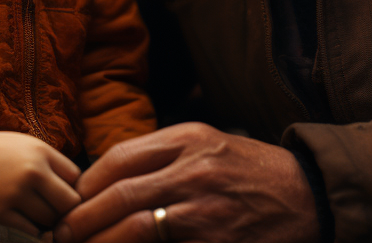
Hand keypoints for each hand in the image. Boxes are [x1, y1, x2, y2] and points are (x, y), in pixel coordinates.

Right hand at [0, 125, 81, 235]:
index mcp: (41, 152)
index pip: (77, 178)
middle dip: (66, 210)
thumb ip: (51, 161)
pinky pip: (29, 230)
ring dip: (48, 222)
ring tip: (39, 216)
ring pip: (50, 219)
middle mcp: (32, 171)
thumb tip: (78, 186)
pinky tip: (28, 225)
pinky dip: (32, 231)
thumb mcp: (26, 144)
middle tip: (57, 212)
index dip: (74, 188)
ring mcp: (15, 192)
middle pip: (69, 202)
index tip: (64, 194)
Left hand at [54, 122, 317, 242]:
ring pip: (133, 225)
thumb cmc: (254, 173)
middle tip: (62, 235)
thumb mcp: (210, 146)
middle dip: (82, 218)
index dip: (87, 183)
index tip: (71, 202)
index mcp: (188, 139)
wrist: (309, 197)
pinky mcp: (214, 240)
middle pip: (118, 192)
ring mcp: (205, 207)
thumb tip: (111, 179)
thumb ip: (165, 157)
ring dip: (100, 242)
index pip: (119, 158)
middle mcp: (194, 168)